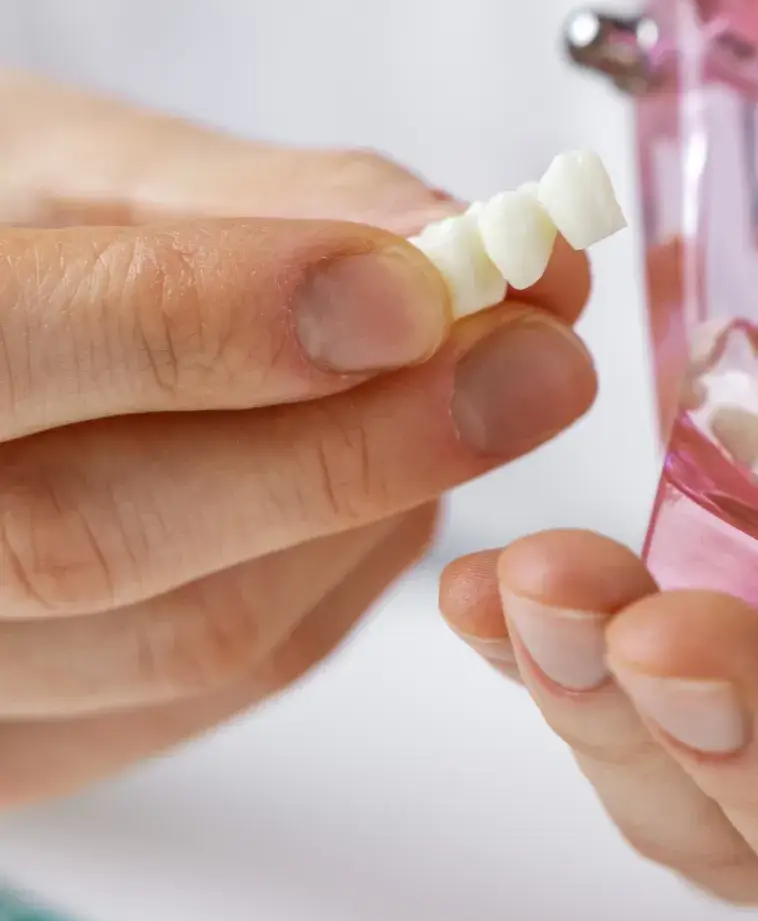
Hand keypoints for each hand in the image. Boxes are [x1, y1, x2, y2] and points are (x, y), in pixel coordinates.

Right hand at [0, 72, 596, 804]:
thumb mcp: (58, 165)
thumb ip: (245, 199)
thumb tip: (454, 239)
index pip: (15, 350)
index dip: (226, 318)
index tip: (424, 282)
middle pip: (106, 537)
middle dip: (362, 441)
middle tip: (543, 357)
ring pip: (197, 633)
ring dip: (378, 505)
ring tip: (470, 388)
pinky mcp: (23, 755)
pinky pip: (224, 681)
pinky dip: (344, 569)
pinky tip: (392, 480)